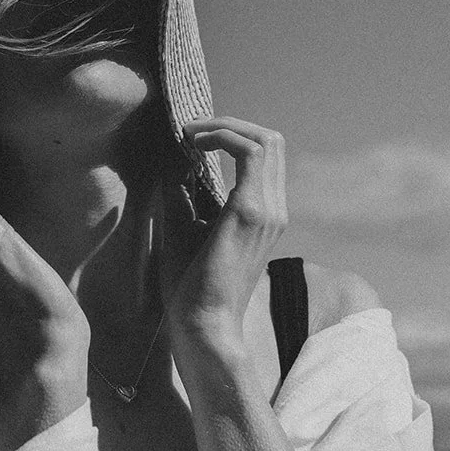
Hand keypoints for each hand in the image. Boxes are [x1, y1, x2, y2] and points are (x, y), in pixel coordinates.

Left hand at [164, 117, 286, 349]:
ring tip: (189, 134)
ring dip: (224, 126)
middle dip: (229, 124)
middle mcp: (274, 209)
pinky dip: (222, 137)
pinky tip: (192, 145)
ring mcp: (268, 210)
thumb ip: (187, 191)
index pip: (264, 156)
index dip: (231, 136)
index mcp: (264, 215)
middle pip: (271, 141)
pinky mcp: (251, 212)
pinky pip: (250, 152)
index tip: (192, 140)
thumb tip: (175, 155)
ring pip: (265, 140)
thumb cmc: (191, 287)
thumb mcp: (186, 226)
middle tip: (190, 131)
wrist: (202, 326)